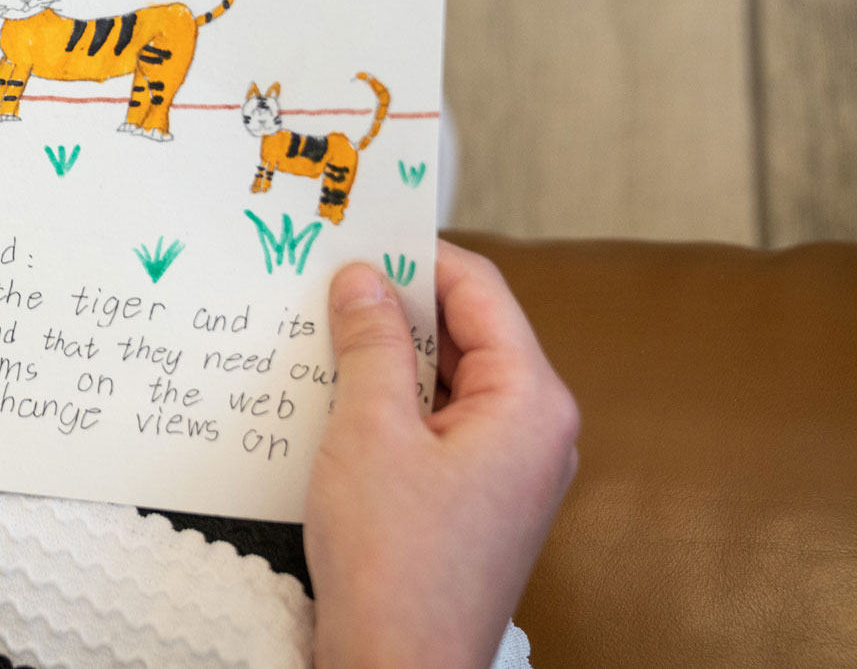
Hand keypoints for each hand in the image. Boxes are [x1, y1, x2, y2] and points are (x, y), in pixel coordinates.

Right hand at [306, 242, 578, 668]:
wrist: (400, 667)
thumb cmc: (395, 562)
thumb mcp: (369, 430)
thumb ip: (371, 343)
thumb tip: (364, 279)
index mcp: (530, 401)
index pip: (479, 290)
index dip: (417, 253)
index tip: (358, 230)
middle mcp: (535, 429)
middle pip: (466, 332)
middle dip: (397, 304)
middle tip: (326, 276)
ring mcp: (509, 468)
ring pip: (447, 378)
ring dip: (387, 355)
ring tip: (321, 333)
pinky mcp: (478, 498)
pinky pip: (437, 422)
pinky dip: (391, 401)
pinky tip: (336, 395)